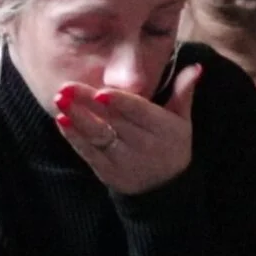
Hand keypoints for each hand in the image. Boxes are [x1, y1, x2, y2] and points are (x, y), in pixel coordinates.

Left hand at [51, 64, 199, 194]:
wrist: (165, 188)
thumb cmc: (172, 144)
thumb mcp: (182, 120)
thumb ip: (184, 92)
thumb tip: (196, 67)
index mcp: (163, 129)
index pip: (140, 113)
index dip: (121, 103)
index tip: (101, 92)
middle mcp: (144, 145)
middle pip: (113, 121)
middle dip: (88, 103)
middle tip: (66, 86)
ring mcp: (124, 160)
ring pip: (98, 137)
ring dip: (77, 118)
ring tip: (59, 100)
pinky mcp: (108, 171)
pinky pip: (89, 153)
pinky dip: (74, 137)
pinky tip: (62, 121)